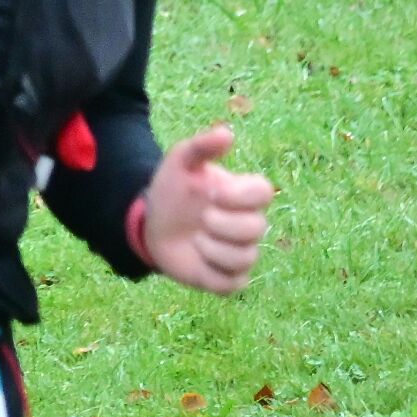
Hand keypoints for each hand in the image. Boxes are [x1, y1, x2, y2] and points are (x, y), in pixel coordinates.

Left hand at [137, 125, 274, 293]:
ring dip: (214, 249)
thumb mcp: (180, 163)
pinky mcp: (228, 278)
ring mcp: (240, 252)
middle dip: (223, 224)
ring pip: (246, 258)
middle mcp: (247, 223)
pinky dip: (212, 273)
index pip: (264, 192)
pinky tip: (198, 260)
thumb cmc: (172, 190)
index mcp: (241, 193)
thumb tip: (227, 133)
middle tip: (201, 218)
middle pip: (258, 228)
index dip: (241, 196)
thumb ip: (201, 146)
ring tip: (195, 239)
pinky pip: (234, 283)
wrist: (152, 225)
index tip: (212, 193)